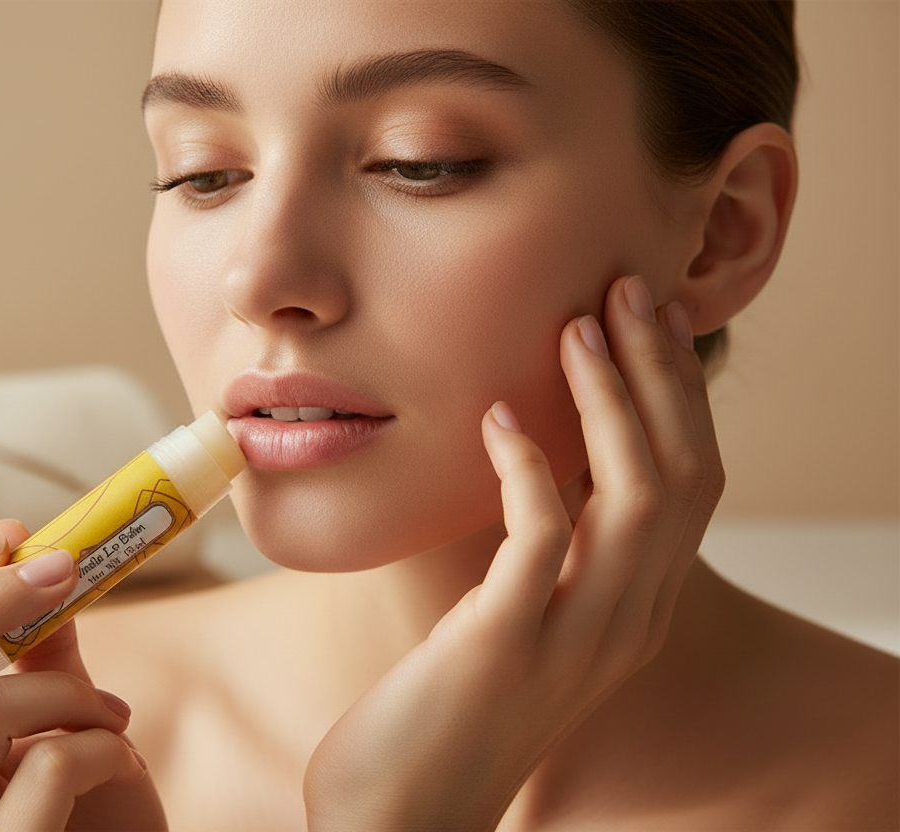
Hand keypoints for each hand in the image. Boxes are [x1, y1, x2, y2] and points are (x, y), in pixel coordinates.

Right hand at [0, 519, 165, 830]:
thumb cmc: (84, 821)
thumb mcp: (52, 732)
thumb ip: (40, 662)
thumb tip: (44, 565)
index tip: (4, 541)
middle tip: (60, 570)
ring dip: (64, 690)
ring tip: (113, 715)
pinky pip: (43, 772)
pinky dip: (100, 746)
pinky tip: (122, 759)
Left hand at [303, 276, 724, 830]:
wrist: (403, 807)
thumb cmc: (447, 703)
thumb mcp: (517, 614)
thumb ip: (544, 549)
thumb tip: (535, 453)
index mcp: (636, 609)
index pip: (692, 484)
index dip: (681, 395)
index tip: (650, 317)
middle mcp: (630, 623)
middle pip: (685, 476)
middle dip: (662, 373)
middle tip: (626, 288)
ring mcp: (576, 640)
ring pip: (636, 498)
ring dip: (611, 402)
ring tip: (575, 328)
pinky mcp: (508, 648)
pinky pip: (542, 539)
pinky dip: (531, 468)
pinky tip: (498, 419)